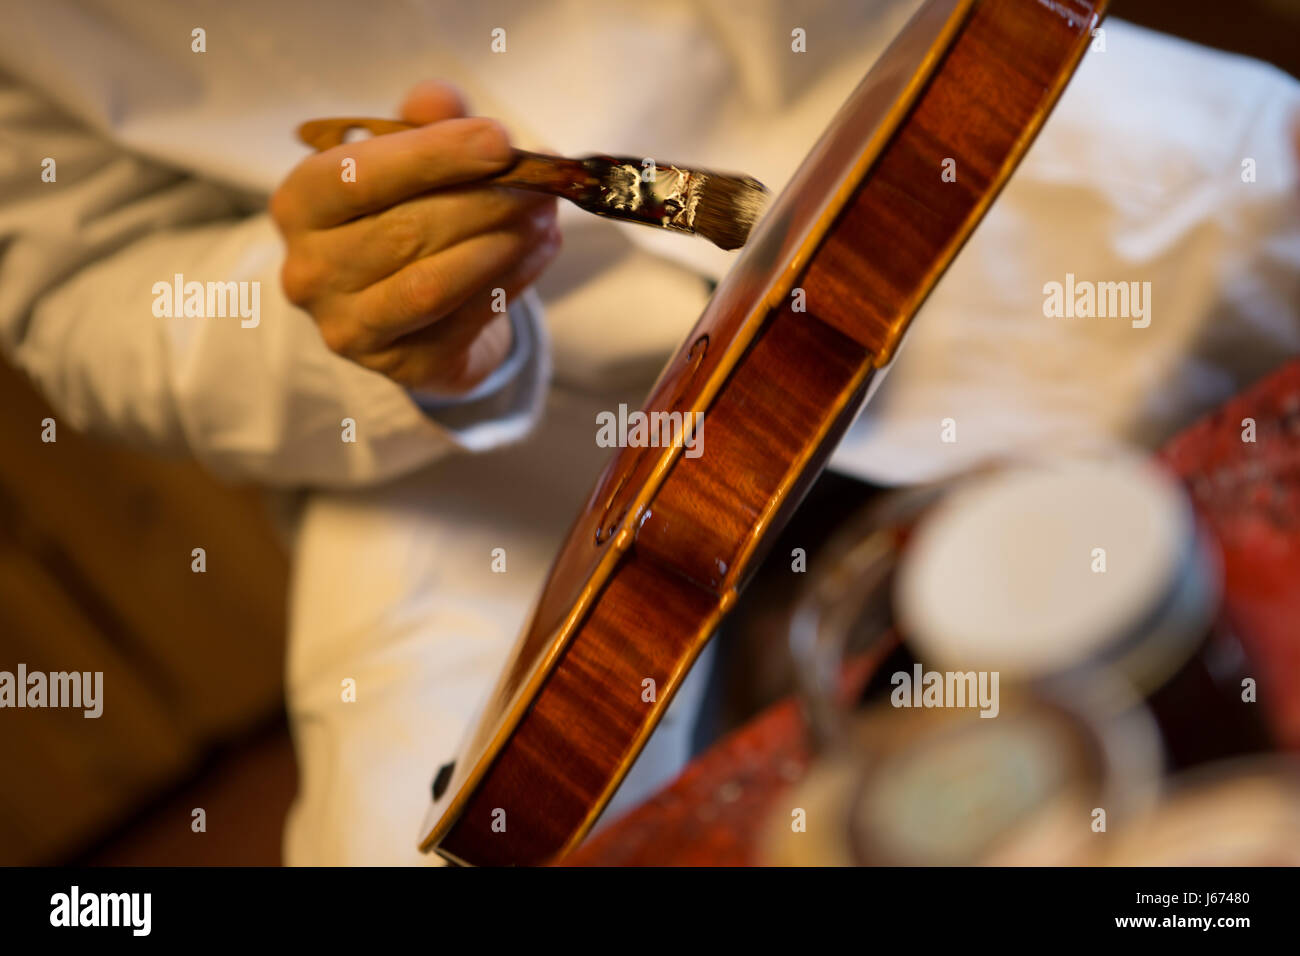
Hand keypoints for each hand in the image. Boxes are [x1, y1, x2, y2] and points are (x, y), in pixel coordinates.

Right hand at [270, 81, 559, 394]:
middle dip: (485, 202)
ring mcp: (351, 327)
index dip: (432, 156)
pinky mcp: (401, 366)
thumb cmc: (406, 213)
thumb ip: (423, 121)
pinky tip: (540, 249)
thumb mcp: (410, 156)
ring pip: (433, 284)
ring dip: (502, 245)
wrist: (414, 308)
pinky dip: (512, 280)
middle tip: (541, 182)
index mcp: (300, 205)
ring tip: (544, 215)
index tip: (499, 140)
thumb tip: (439, 98)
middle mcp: (310, 272)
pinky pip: (463, 320)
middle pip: (404, 232)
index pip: (356, 176)